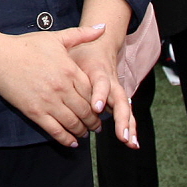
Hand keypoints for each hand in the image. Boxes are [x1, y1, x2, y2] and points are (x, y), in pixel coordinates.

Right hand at [0, 25, 101, 146]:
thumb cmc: (26, 45)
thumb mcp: (56, 37)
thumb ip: (82, 34)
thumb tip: (103, 27)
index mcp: (70, 70)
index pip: (93, 92)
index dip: (100, 103)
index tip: (102, 109)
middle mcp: (62, 88)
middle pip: (86, 110)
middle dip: (94, 121)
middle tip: (97, 126)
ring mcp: (48, 102)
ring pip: (73, 122)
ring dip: (83, 131)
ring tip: (86, 133)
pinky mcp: (35, 112)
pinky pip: (55, 130)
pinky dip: (66, 138)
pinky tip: (73, 142)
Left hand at [68, 24, 135, 147]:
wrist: (101, 43)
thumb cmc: (82, 52)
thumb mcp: (73, 50)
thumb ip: (66, 57)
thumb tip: (55, 57)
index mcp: (98, 71)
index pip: (101, 83)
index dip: (100, 95)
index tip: (95, 108)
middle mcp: (110, 82)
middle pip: (119, 99)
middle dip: (122, 119)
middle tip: (122, 135)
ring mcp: (116, 90)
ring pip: (125, 108)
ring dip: (128, 126)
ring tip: (130, 142)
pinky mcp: (117, 98)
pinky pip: (125, 113)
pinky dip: (128, 128)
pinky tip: (130, 142)